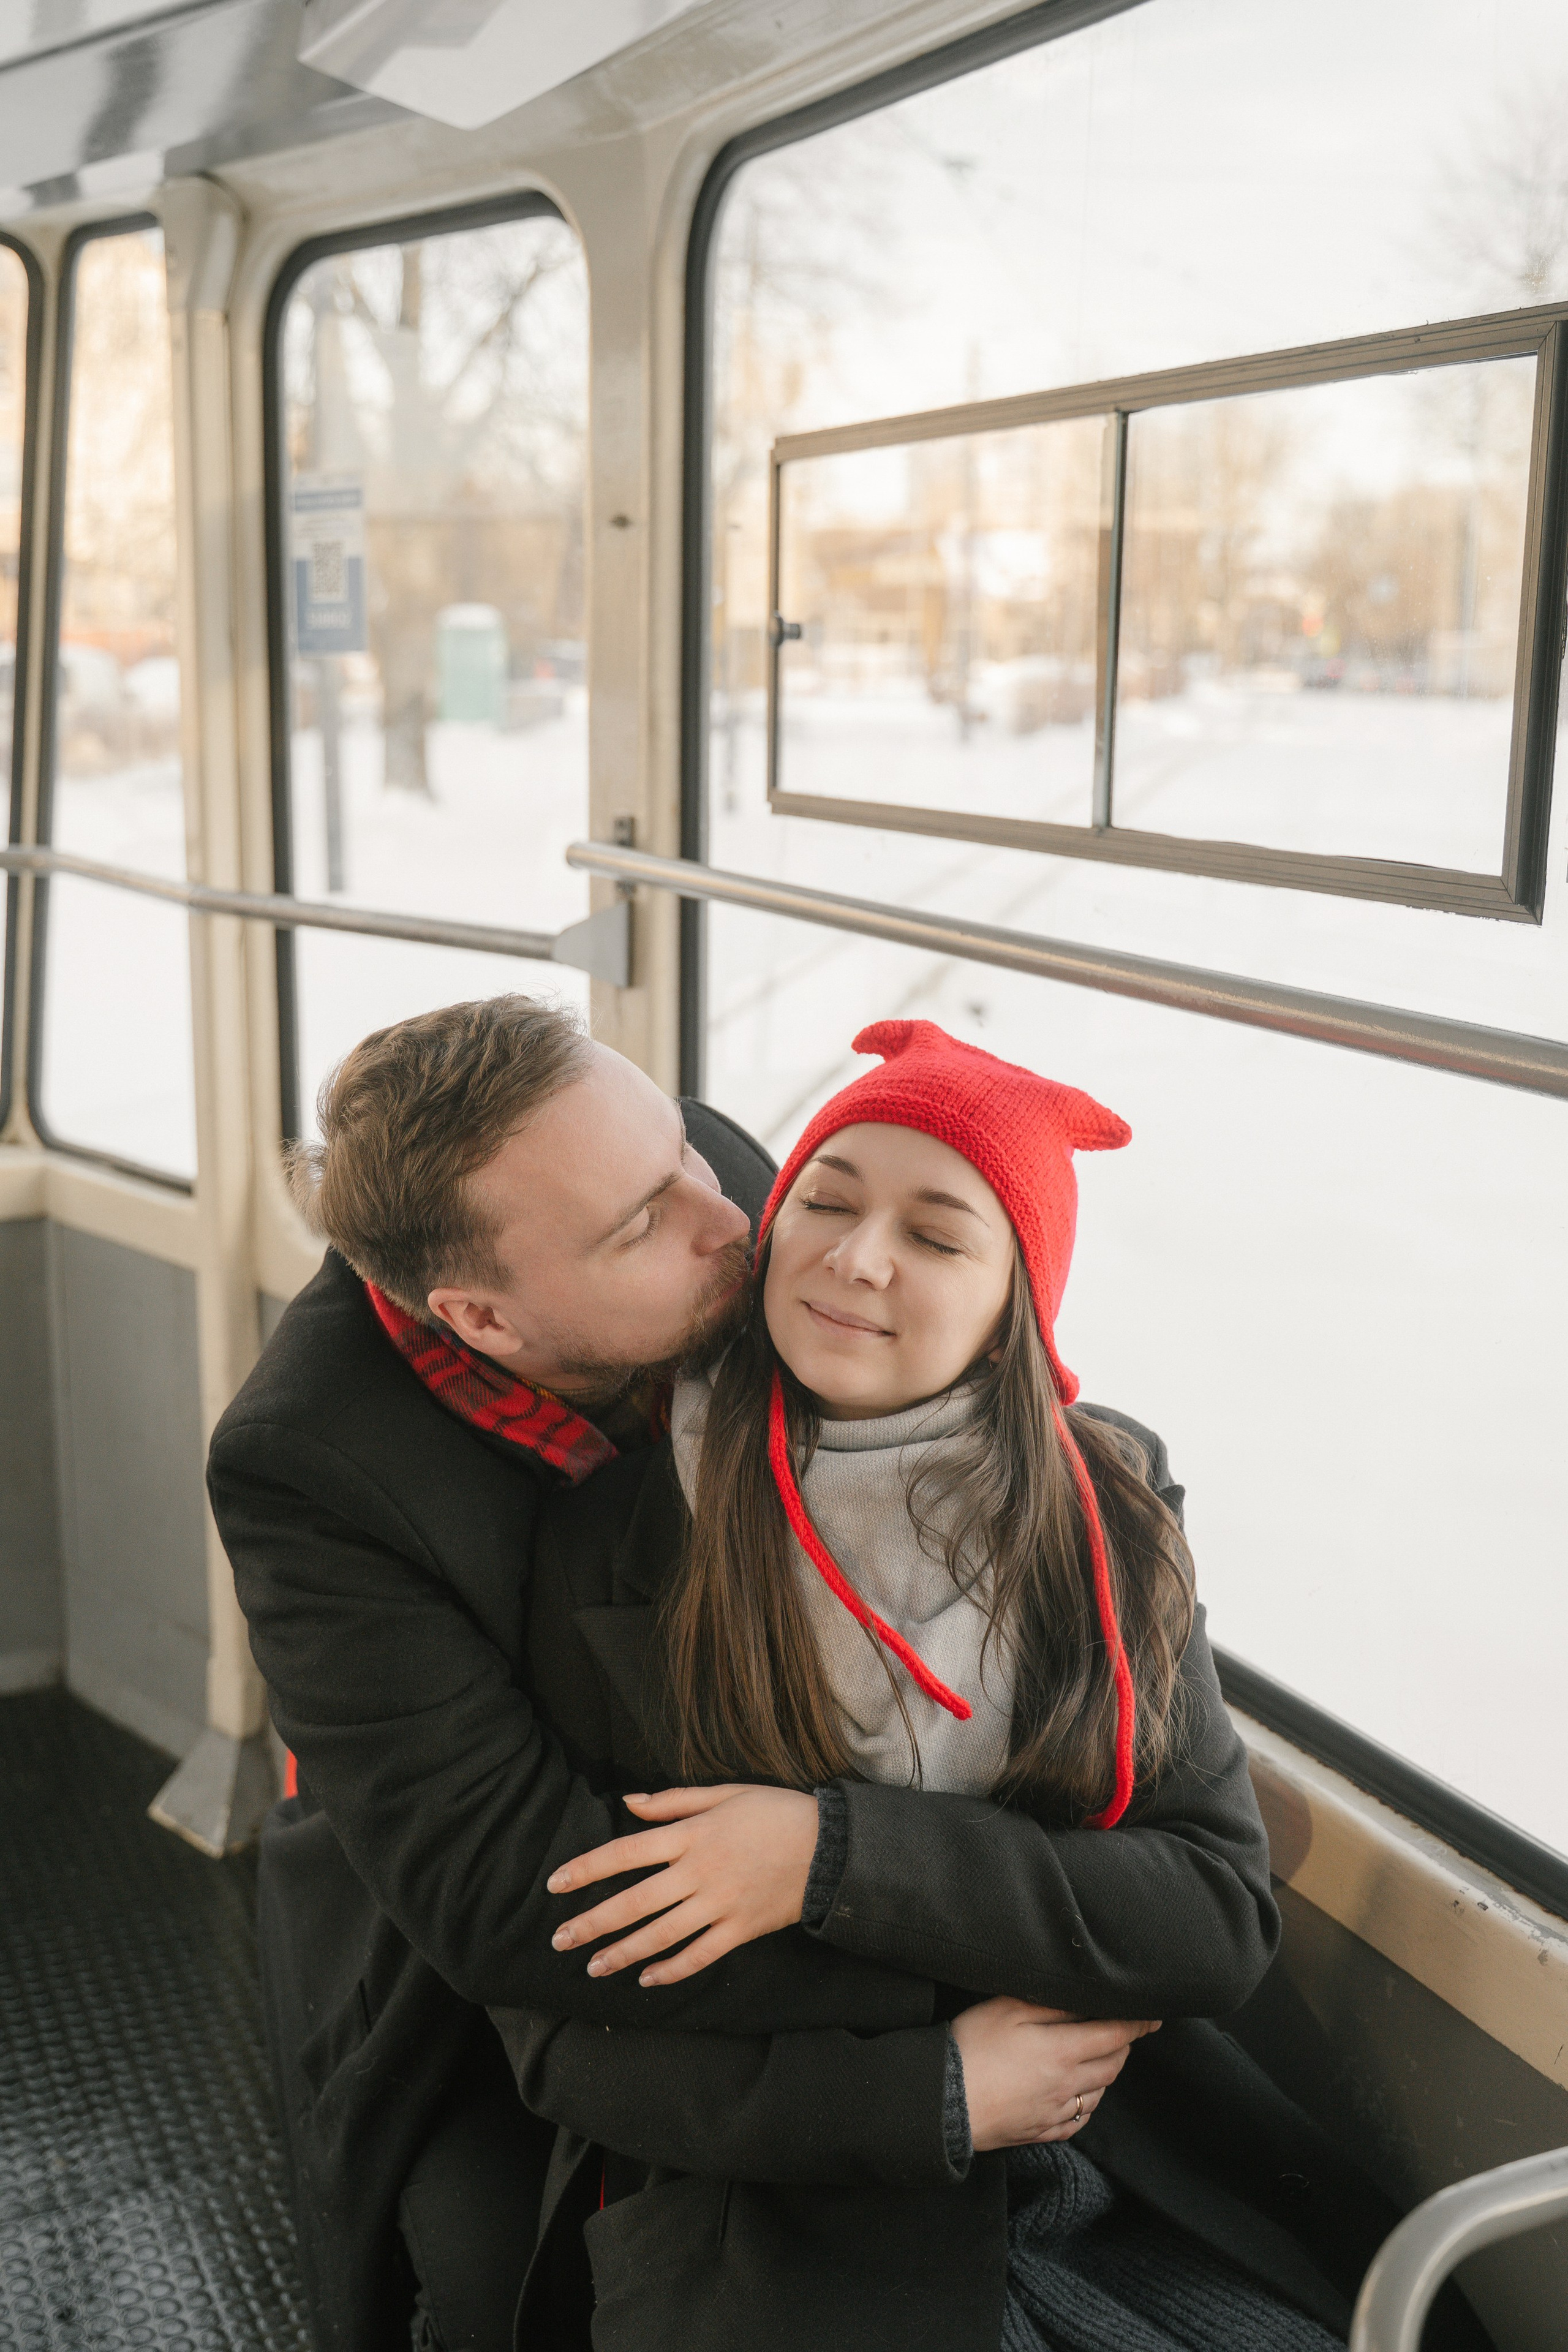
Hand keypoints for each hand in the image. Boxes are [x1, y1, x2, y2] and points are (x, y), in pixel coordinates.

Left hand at [546, 1785, 819, 1986]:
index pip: (625, 1853)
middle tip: (559, 1940)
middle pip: (634, 1902)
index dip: (587, 1869)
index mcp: (692, 1835)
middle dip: (592, 1923)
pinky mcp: (741, 1930)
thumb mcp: (725, 1794)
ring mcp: (720, 1905)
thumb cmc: (775, 1811)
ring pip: (661, 1936)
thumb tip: (628, 1801)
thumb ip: (674, 1801)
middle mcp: (699, 1873)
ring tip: (593, 1967)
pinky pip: (700, 1956)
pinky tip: (647, 1980)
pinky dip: (671, 1970)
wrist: (830, 1846)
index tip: (555, 1884)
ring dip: (623, 1953)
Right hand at [951, 1997, 1159, 2151]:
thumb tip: (1086, 1998)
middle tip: (1126, 2031)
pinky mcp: (1040, 2131)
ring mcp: (1055, 2113)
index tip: (1152, 2016)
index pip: (1115, 2035)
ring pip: (1099, 2093)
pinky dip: (1088, 2103)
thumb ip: (1051, 2003)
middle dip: (1124, 2045)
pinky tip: (1080, 2095)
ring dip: (1108, 2073)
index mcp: (1063, 2052)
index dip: (1138, 2024)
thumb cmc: (972, 2048)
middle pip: (1112, 2065)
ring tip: (1104, 2057)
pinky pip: (1078, 2120)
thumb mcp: (1008, 2009)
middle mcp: (1067, 2085)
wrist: (944, 2105)